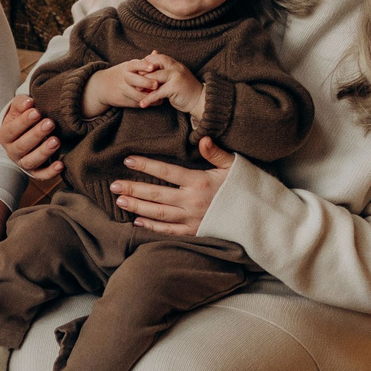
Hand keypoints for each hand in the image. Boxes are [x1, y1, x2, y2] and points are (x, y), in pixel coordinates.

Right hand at [0, 97, 61, 179]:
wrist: (27, 132)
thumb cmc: (24, 117)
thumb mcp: (19, 108)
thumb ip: (22, 103)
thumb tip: (29, 102)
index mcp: (5, 136)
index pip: (12, 130)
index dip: (24, 122)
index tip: (37, 112)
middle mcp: (12, 151)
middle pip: (21, 146)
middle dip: (36, 135)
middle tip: (50, 123)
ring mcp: (23, 163)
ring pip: (31, 161)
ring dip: (43, 152)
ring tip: (56, 141)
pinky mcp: (35, 171)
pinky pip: (41, 175)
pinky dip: (51, 172)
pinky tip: (61, 164)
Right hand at [82, 57, 162, 116]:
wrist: (103, 86)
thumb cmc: (125, 74)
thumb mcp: (132, 66)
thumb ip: (145, 61)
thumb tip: (156, 52)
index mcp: (128, 67)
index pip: (134, 65)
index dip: (143, 65)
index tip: (152, 67)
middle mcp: (125, 78)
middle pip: (133, 80)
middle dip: (145, 82)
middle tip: (156, 84)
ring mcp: (124, 90)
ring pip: (135, 94)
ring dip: (148, 97)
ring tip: (161, 97)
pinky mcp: (124, 101)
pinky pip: (136, 103)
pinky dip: (147, 103)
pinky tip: (156, 102)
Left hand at [111, 137, 236, 236]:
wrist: (258, 218)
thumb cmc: (245, 187)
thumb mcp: (234, 165)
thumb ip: (215, 153)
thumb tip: (203, 138)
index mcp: (200, 182)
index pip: (167, 171)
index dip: (146, 165)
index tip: (128, 160)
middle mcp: (192, 201)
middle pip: (156, 194)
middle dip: (133, 189)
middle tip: (113, 185)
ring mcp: (192, 219)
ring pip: (159, 213)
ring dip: (138, 207)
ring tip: (119, 201)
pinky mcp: (194, 232)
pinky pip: (169, 231)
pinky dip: (152, 227)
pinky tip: (137, 222)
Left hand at [138, 52, 205, 118]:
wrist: (199, 100)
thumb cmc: (185, 88)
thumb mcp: (175, 74)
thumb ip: (164, 67)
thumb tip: (153, 52)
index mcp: (175, 64)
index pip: (157, 57)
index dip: (147, 63)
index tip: (139, 70)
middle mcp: (175, 68)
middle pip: (154, 66)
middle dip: (142, 73)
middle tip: (133, 80)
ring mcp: (175, 77)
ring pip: (154, 78)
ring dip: (143, 86)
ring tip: (136, 91)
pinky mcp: (174, 88)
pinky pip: (157, 93)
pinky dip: (148, 99)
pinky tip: (142, 104)